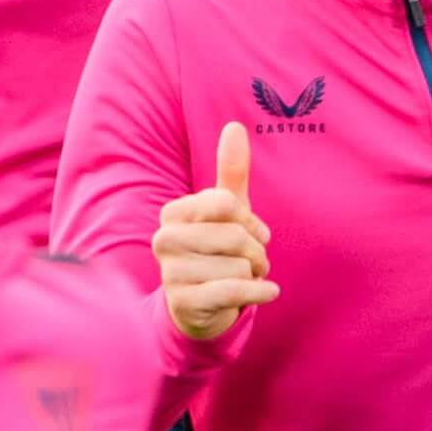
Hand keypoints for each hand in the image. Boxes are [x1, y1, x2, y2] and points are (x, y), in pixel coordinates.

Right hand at [157, 121, 280, 342]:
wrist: (202, 304)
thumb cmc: (217, 249)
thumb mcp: (227, 211)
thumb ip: (231, 171)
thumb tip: (234, 127)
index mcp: (173, 212)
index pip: (228, 204)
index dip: (250, 220)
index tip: (251, 231)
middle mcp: (164, 241)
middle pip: (235, 236)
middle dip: (257, 250)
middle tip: (253, 259)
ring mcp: (170, 274)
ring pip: (239, 266)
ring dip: (255, 274)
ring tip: (245, 277)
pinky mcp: (184, 304)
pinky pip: (234, 291)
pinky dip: (260, 292)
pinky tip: (267, 292)